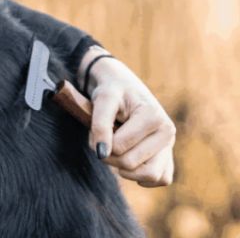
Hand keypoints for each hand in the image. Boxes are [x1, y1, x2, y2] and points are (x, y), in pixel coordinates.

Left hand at [79, 47, 174, 186]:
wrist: (122, 85)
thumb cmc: (112, 90)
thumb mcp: (102, 100)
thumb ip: (100, 124)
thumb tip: (101, 154)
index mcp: (153, 116)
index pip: (120, 146)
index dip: (99, 142)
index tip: (93, 129)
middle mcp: (167, 131)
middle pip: (132, 163)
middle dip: (109, 156)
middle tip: (101, 141)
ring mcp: (170, 144)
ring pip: (151, 176)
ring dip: (126, 170)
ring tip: (114, 152)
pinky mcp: (169, 155)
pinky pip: (162, 178)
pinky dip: (144, 177)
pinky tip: (128, 162)